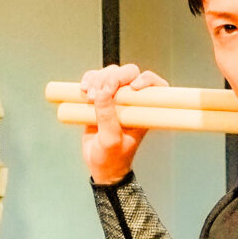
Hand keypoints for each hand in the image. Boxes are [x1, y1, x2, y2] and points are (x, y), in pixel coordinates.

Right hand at [79, 64, 169, 185]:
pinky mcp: (101, 97)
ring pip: (110, 72)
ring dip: (97, 79)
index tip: (134, 88)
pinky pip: (96, 78)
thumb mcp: (111, 140)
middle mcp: (133, 101)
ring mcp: (117, 97)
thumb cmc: (112, 157)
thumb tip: (103, 92)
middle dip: (112, 78)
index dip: (147, 80)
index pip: (155, 86)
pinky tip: (82, 89)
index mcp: (144, 111)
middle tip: (96, 95)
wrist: (100, 165)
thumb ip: (107, 116)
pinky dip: (88, 79)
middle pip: (128, 73)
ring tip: (88, 97)